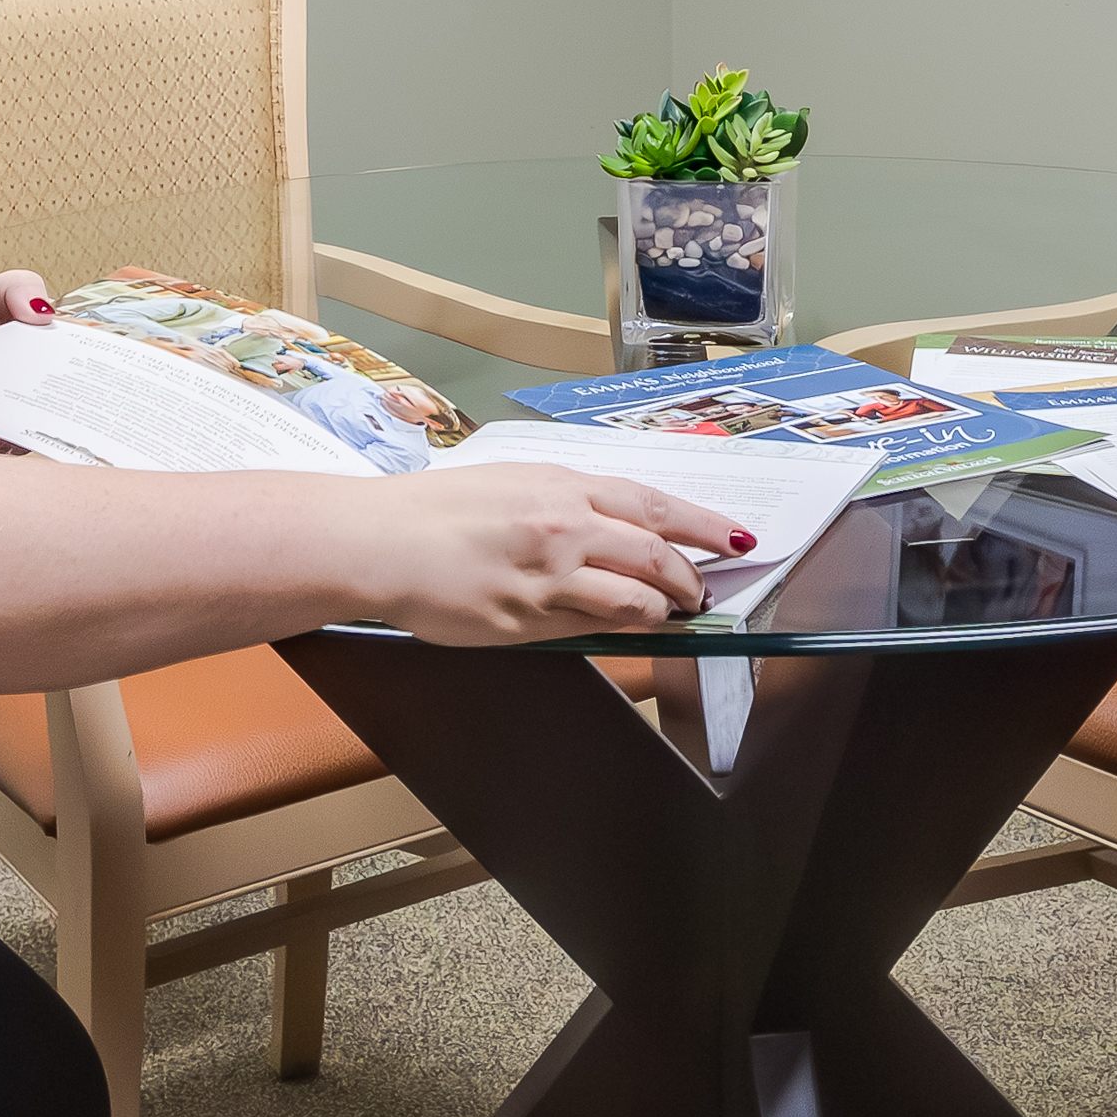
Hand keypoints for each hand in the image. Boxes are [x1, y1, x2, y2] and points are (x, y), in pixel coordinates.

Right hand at [359, 464, 731, 644]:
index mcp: (561, 485)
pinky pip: (593, 627)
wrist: (381, 541)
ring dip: (665, 608)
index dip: (702, 524)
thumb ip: (564, 502)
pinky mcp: (528, 619)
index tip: (735, 536)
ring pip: (635, 596)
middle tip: (706, 591)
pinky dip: (624, 631)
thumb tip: (613, 527)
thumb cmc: (437, 510)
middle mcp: (565, 525)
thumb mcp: (511, 483)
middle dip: (692, 575)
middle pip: (656, 552)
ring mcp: (549, 575)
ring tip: (675, 615)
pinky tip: (633, 632)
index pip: (653, 504)